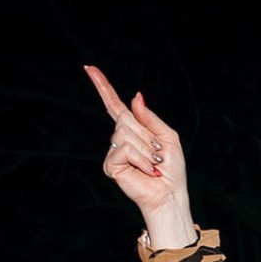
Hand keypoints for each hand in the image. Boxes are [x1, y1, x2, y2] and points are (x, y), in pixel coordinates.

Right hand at [84, 65, 195, 248]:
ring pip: (126, 133)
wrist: (169, 193)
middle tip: (157, 155)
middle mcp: (120, 139)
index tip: (89, 68)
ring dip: (146, 149)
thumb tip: (134, 96)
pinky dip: (140, 159)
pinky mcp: (111, 165)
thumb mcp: (167, 137)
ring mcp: (113, 152)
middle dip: (147, 136)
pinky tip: (145, 170)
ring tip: (152, 164)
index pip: (114, 105)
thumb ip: (149, 117)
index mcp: (133, 130)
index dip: (103, 87)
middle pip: (126, 119)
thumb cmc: (171, 169)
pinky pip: (124, 149)